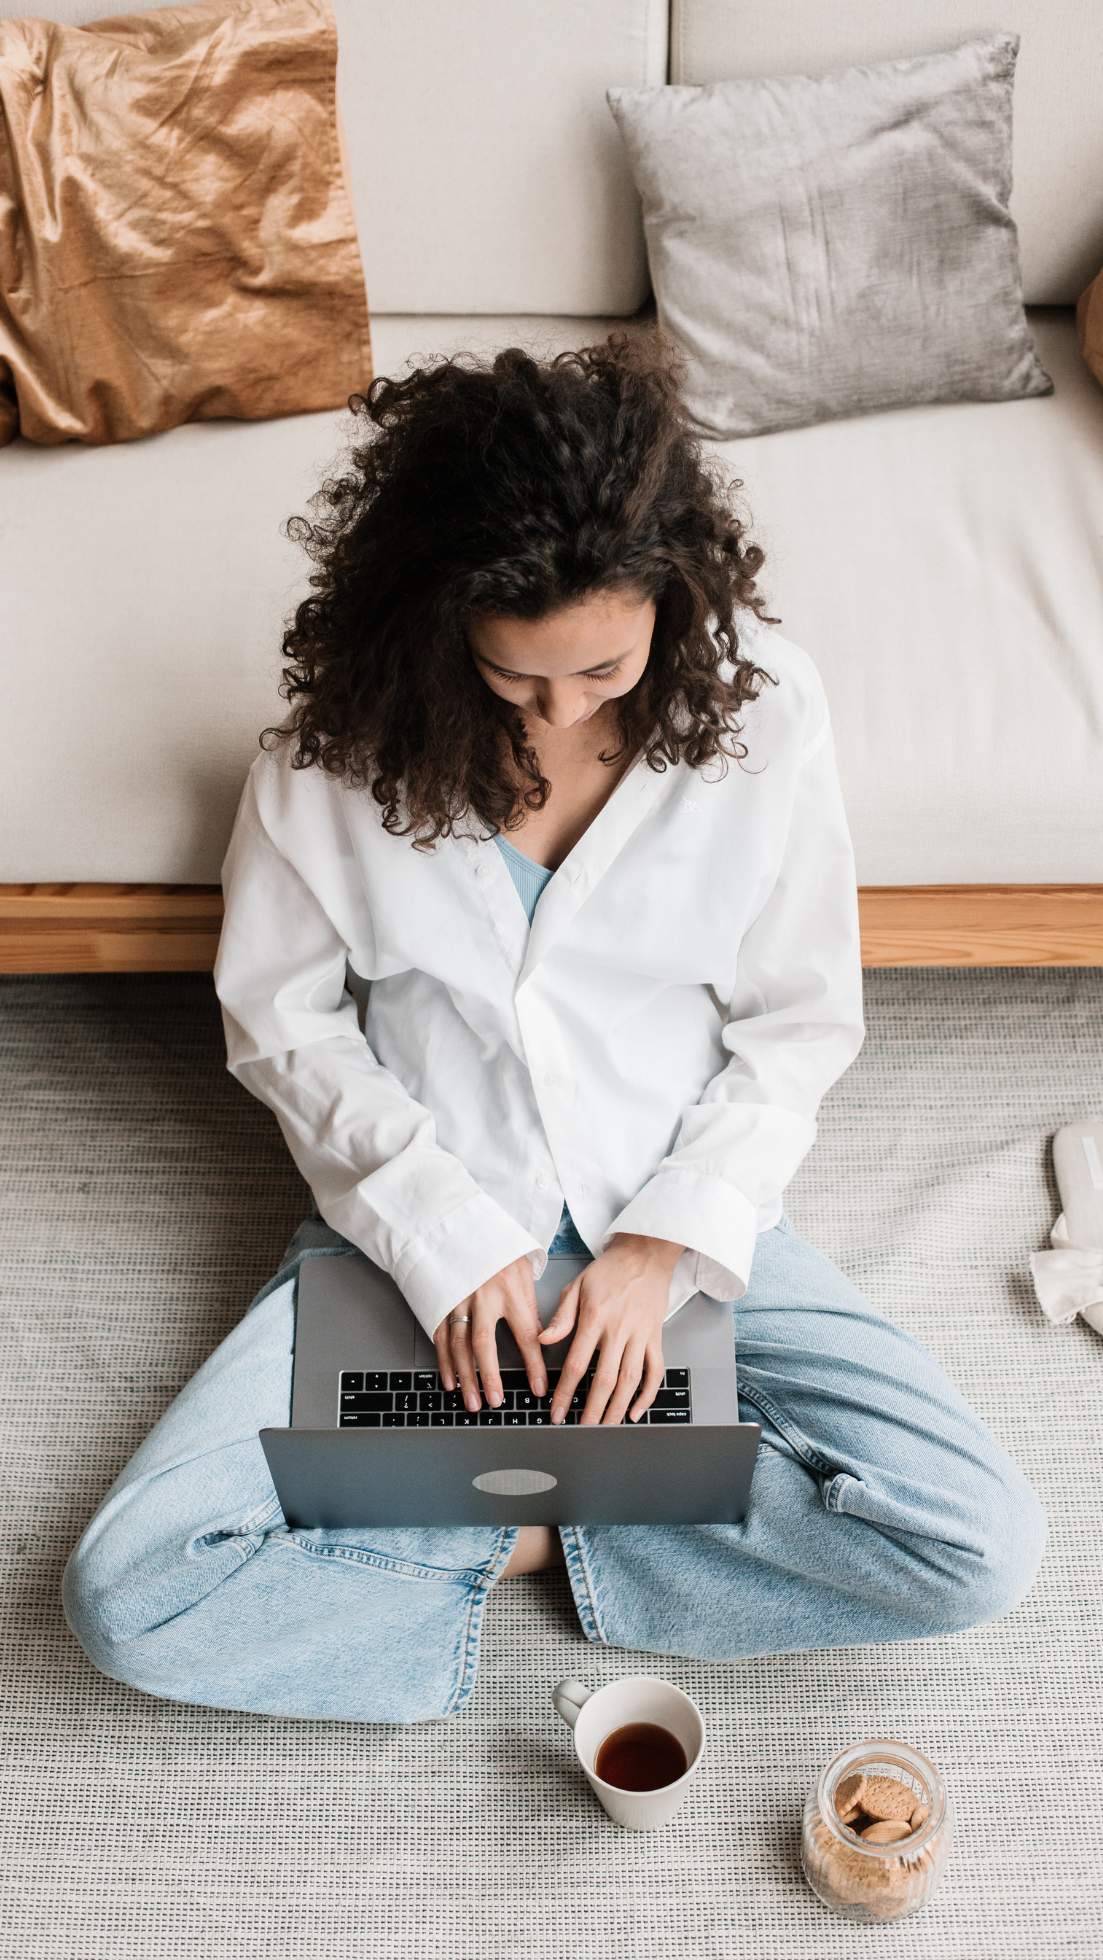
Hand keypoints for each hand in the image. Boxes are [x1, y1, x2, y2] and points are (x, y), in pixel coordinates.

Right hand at [434, 1256, 546, 1411]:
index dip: (533, 1364)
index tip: (539, 1388)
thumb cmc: (498, 1248)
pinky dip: (445, 1362)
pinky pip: (441, 1337)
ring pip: (459, 1345)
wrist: (462, 1226)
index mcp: (509, 1289)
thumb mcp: (523, 1269)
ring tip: (474, 1401)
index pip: (525, 1334)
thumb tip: (543, 1336)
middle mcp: (482, 1297)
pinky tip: (451, 1381)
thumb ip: (531, 1304)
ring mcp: (458, 1300)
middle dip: (491, 1376)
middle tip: (497, 1401)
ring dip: (466, 1376)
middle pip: (485, 1343)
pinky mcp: (441, 1302)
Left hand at [539, 1233, 684, 1425]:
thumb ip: (561, 1316)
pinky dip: (648, 1394)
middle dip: (592, 1409)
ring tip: (606, 1425)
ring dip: (619, 1407)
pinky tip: (637, 1410)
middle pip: (606, 1379)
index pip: (578, 1364)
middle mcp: (619, 1329)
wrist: (645, 1254)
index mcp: (595, 1318)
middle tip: (582, 1428)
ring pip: (631, 1380)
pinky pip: (656, 1370)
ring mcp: (641, 1335)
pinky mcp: (656, 1337)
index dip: (566, 1392)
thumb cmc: (609, 1270)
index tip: (557, 1410)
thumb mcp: (576, 1286)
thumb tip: (543, 1340)